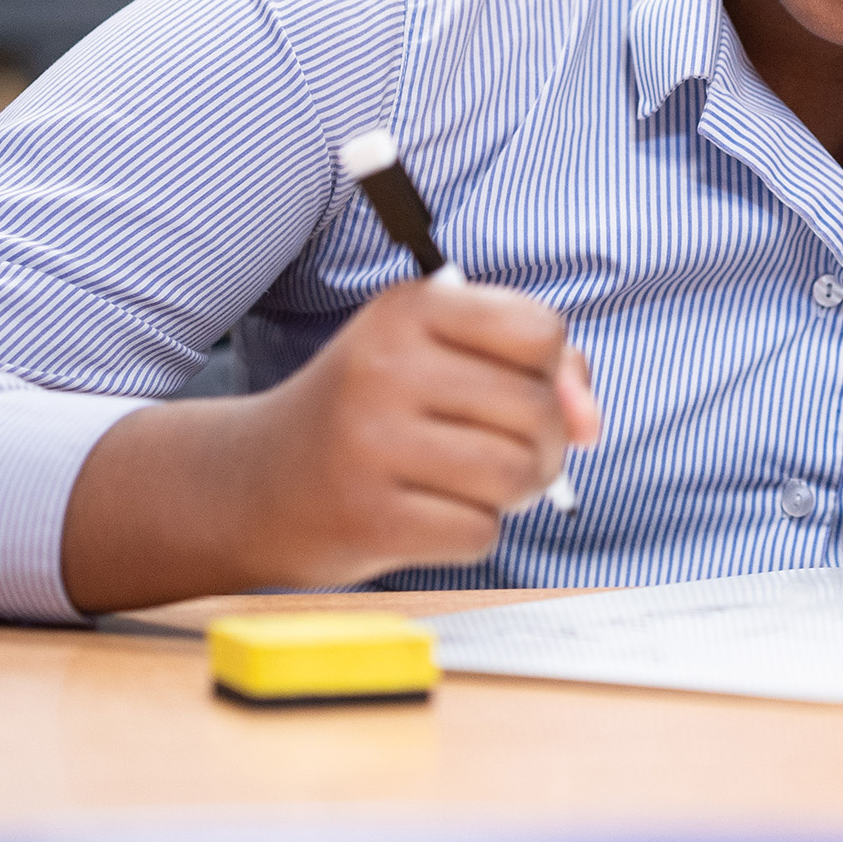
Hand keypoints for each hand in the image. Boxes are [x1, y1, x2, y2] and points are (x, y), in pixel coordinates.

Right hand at [62, 275, 600, 612]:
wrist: (254, 483)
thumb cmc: (373, 412)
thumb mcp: (440, 357)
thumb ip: (539, 369)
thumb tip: (589, 422)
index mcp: (409, 309)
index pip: (540, 332)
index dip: (552, 372)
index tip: (520, 389)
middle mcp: (386, 367)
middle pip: (538, 409)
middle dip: (544, 442)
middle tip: (505, 452)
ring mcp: (371, 444)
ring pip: (517, 472)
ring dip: (517, 491)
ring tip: (478, 486)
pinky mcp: (368, 518)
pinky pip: (480, 531)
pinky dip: (474, 532)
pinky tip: (432, 517)